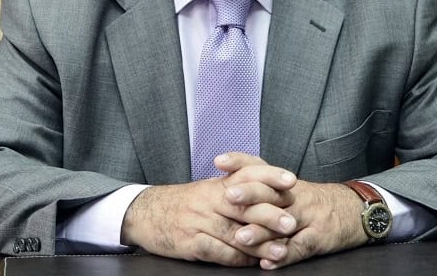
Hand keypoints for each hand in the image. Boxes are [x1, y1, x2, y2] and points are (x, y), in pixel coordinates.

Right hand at [120, 155, 298, 266]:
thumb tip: (270, 193)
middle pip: (244, 204)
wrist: (144, 213)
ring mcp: (199, 221)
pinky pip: (217, 251)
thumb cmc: (184, 203)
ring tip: (280, 251)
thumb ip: (235, 189)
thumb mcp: (208, 190)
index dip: (269, 175)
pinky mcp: (190, 242)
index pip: (246, 173)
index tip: (291, 180)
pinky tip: (251, 263)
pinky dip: (236, 258)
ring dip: (259, 244)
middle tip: (291, 223)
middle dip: (270, 214)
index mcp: (216, 185)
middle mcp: (209, 200)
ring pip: (234, 231)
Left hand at [217, 154, 368, 269]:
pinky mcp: (318, 239)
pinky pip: (300, 248)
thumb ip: (263, 186)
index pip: (260, 167)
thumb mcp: (290, 188)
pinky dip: (284, 257)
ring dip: (261, 231)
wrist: (354, 210)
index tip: (219, 161)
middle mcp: (295, 196)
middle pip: (270, 191)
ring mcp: (307, 217)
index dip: (240, 162)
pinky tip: (268, 263)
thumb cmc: (314, 202)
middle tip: (228, 195)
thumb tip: (226, 183)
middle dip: (248, 193)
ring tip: (242, 237)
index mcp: (285, 183)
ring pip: (283, 222)